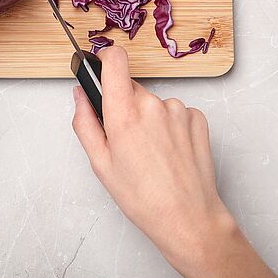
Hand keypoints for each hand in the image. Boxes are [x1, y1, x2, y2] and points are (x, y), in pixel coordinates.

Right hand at [71, 46, 277, 277]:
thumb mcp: (100, 163)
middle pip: (132, 87)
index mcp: (124, 115)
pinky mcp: (197, 118)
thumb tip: (81, 95)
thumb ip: (85, 122)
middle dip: (124, 105)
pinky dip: (170, 126)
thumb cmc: (143, 198)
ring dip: (149, 118)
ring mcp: (178, 110)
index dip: (105, 59)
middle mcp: (153, 106)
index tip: (101, 68)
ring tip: (151, 153)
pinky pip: (176, 112)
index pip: (115, 60)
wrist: (188, 217)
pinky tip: (169, 152)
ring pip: (154, 102)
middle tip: (126, 139)